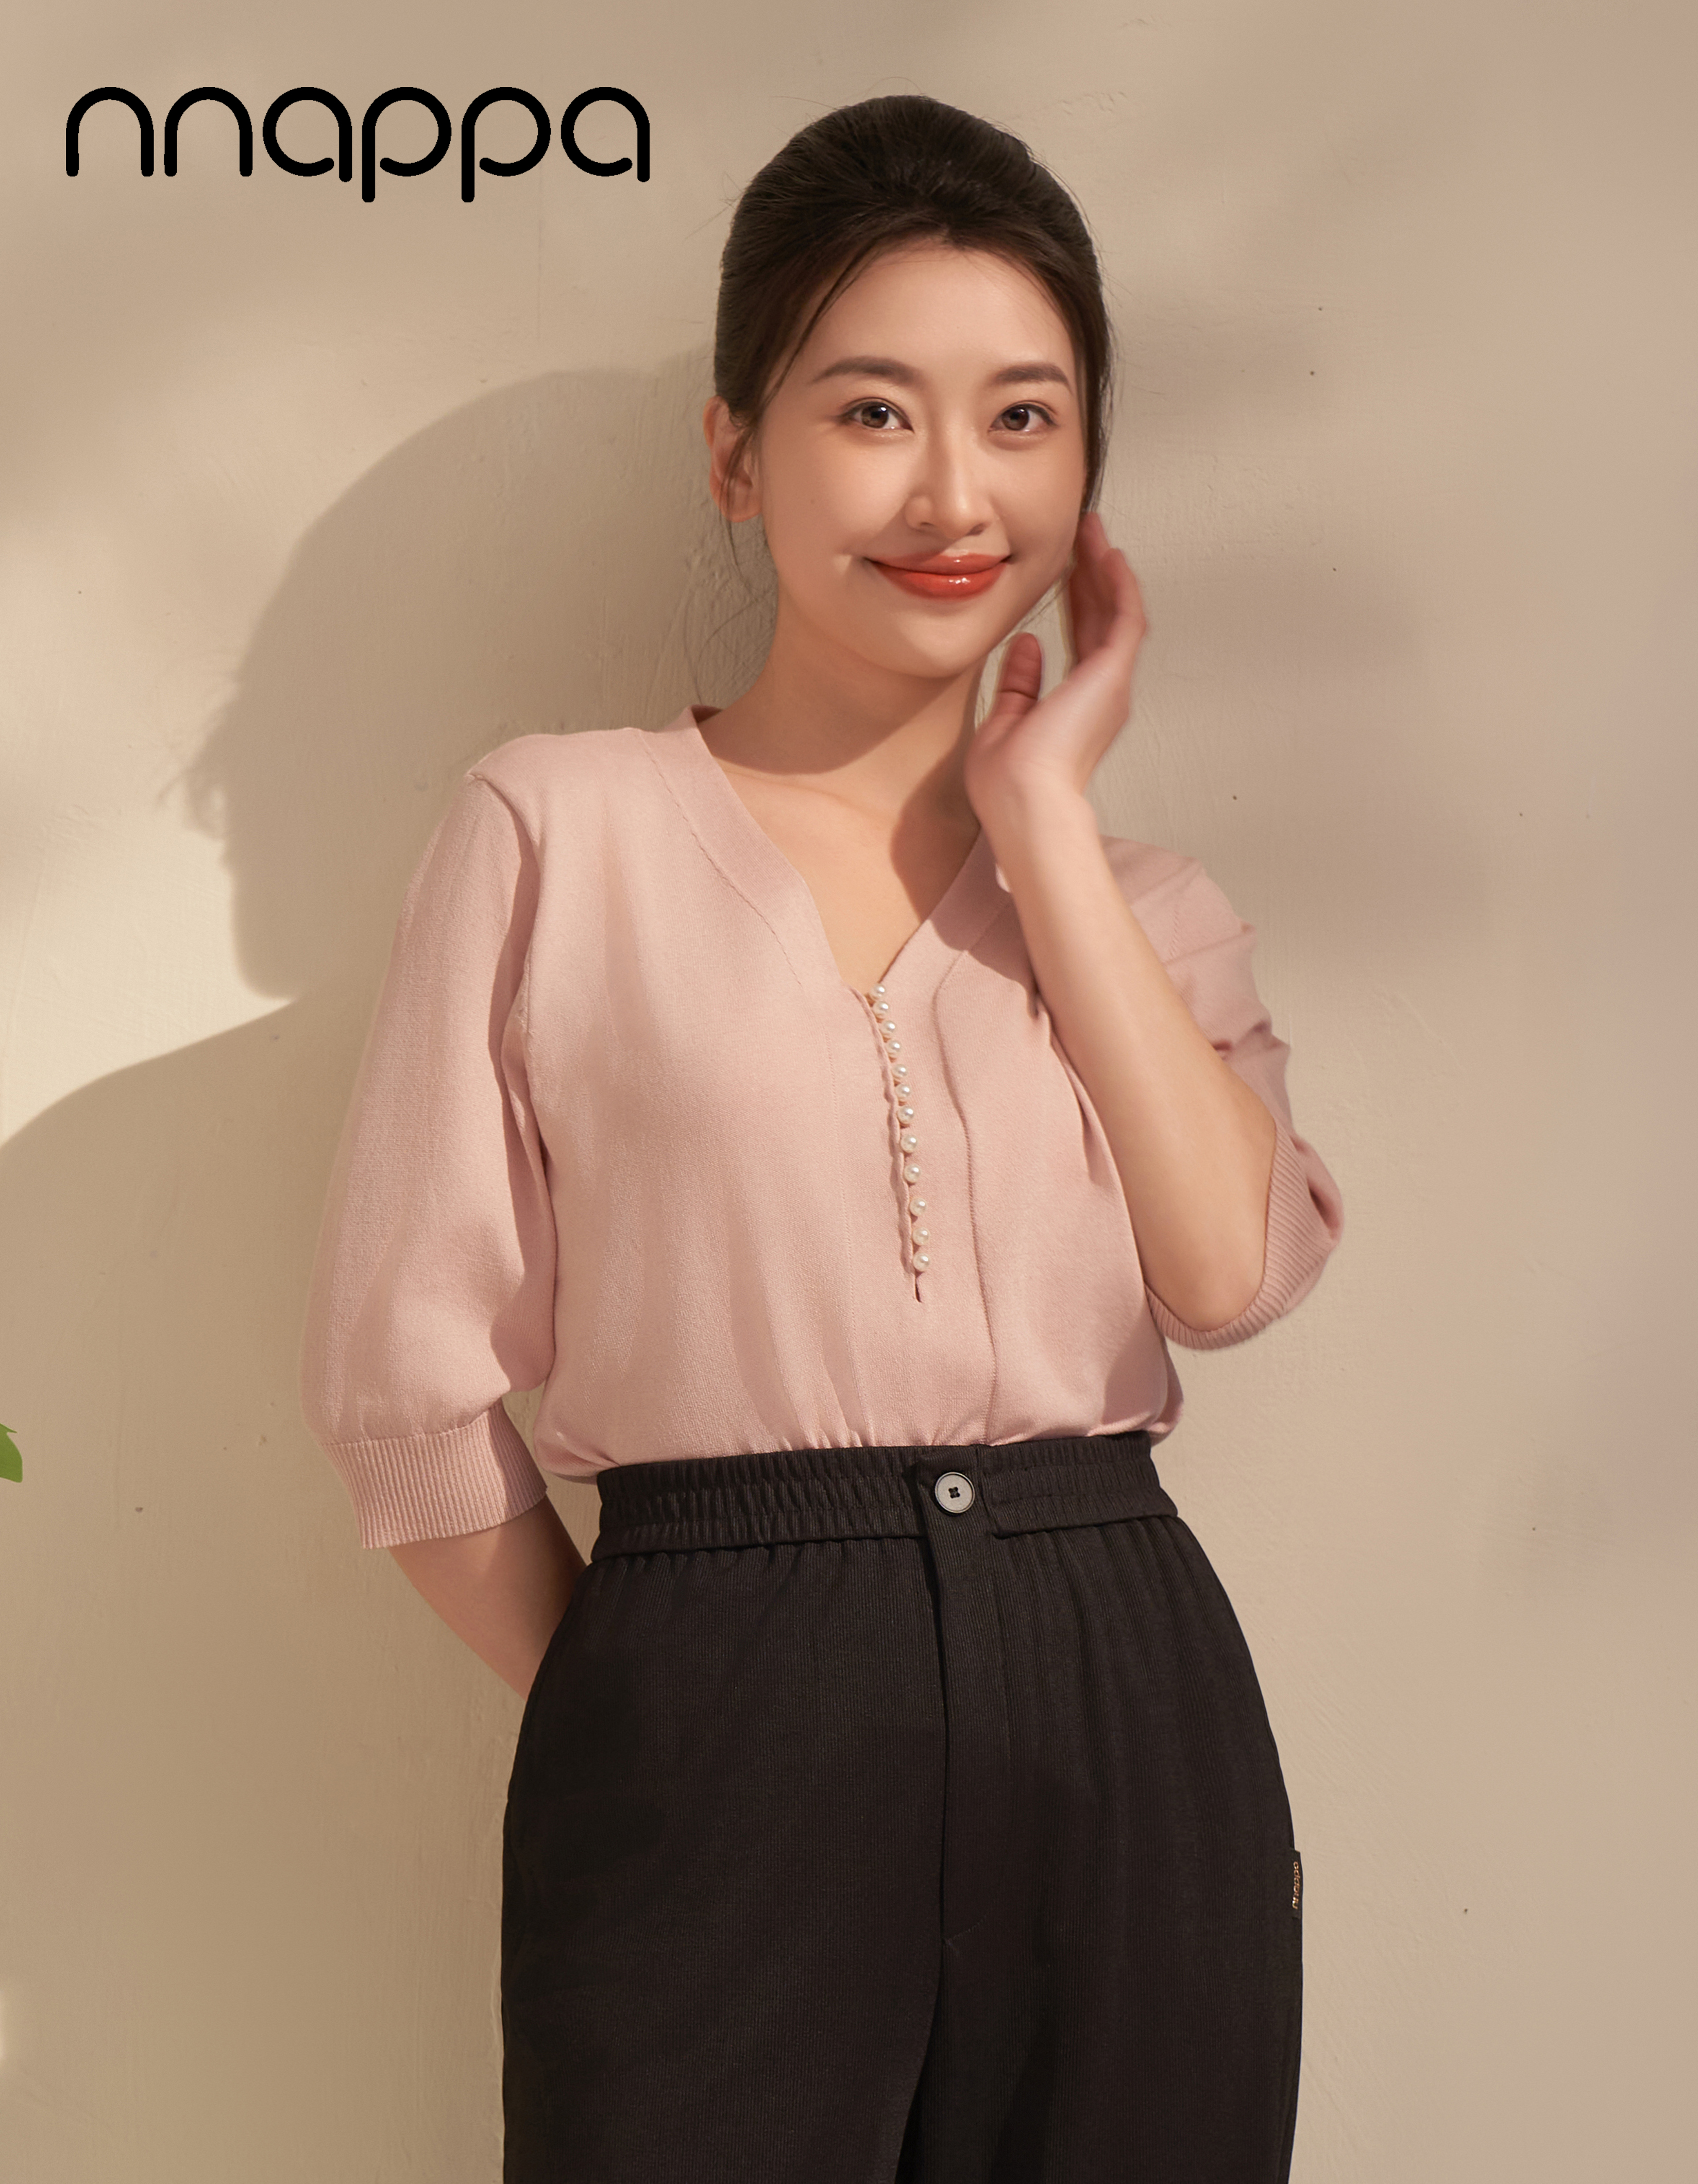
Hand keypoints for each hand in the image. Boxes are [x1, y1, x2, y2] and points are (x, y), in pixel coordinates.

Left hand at [964, 511, 1146, 816]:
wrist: (1023, 802)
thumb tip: (1025, 643)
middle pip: (1101, 618)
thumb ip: (1019, 682)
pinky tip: (1110, 555)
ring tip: (1094, 531)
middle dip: (1093, 572)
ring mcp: (1111, 683)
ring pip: (1115, 611)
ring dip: (1106, 569)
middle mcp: (1102, 692)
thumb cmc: (1010, 782)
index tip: (1066, 567)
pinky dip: (1119, 585)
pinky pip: (1124, 618)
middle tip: (1085, 534)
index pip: (1080, 638)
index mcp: (1079, 703)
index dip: (1076, 599)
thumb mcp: (1004, 721)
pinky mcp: (1112, 675)